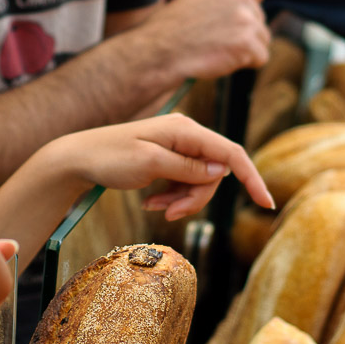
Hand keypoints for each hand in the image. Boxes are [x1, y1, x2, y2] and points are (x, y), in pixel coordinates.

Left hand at [46, 113, 274, 220]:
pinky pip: (183, 183)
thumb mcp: (150, 165)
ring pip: (199, 182)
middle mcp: (185, 135)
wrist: (78, 158)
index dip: (251, 178)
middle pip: (214, 174)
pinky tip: (150, 203)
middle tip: (168, 213)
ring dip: (181, 200)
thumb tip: (224, 169)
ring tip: (154, 208)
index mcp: (185, 130)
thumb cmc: (110, 158)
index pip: (231, 153)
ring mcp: (177, 147)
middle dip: (196, 198)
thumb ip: (189, 167)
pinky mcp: (168, 159)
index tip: (266, 204)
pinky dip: (171, 197)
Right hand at [135, 0, 269, 79]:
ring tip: (217, 50)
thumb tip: (253, 13)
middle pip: (260, 18)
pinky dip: (246, 64)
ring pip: (262, 38)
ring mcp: (244, 17)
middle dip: (244, 33)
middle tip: (215, 41)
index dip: (248, 9)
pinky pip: (261, 57)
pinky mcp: (247, 42)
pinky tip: (222, 60)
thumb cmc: (173, 30)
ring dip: (245, 49)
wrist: (158, 51)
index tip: (232, 22)